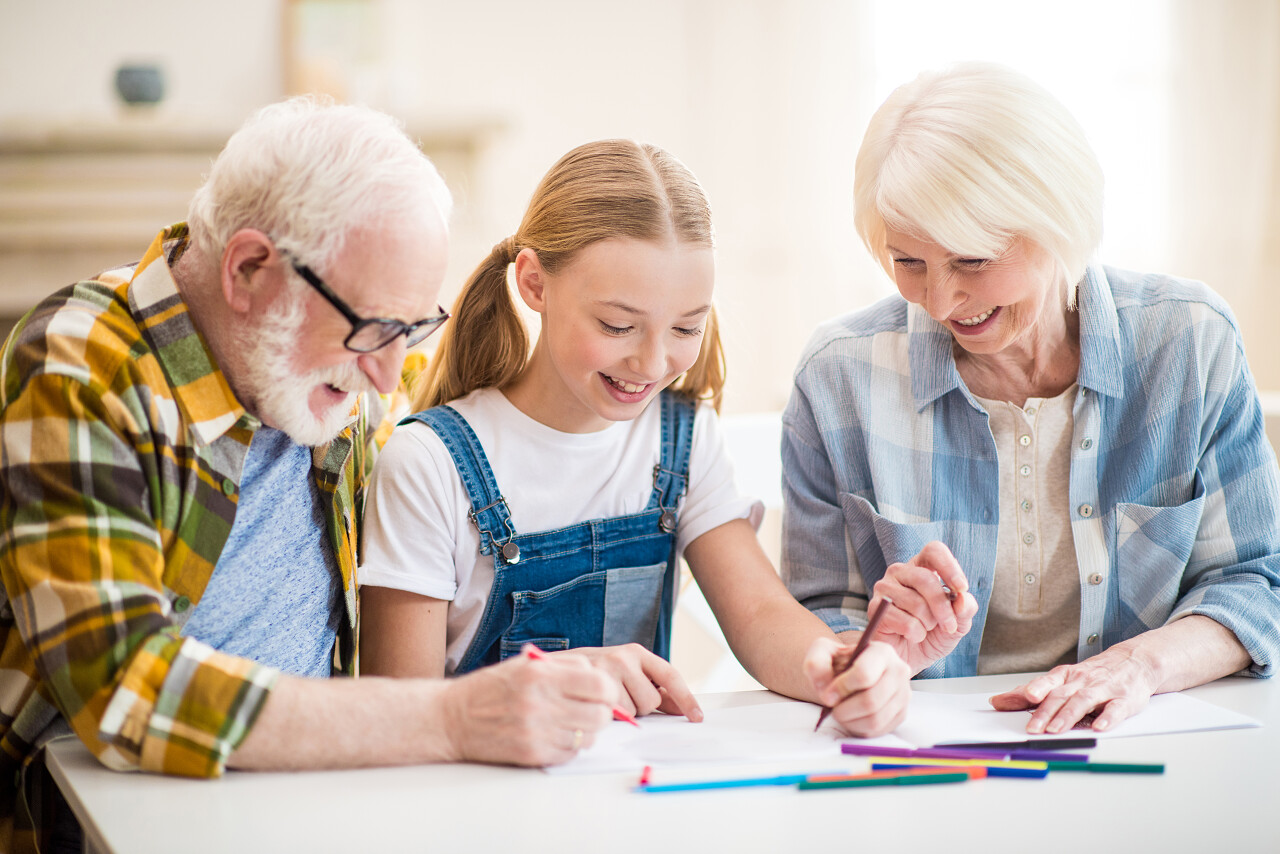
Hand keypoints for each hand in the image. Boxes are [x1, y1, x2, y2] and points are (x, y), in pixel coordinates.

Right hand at [440, 647, 614, 765]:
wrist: (451, 718)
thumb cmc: (490, 688)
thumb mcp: (526, 664)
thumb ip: (565, 667)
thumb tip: (602, 679)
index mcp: (540, 675)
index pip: (600, 685)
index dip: (607, 690)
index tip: (601, 692)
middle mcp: (540, 704)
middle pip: (600, 715)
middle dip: (600, 712)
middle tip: (588, 709)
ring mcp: (536, 732)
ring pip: (588, 737)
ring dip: (584, 731)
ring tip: (567, 722)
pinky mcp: (532, 754)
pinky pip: (570, 754)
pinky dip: (568, 746)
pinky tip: (553, 735)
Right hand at [553, 644, 702, 721]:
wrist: (549, 669)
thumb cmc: (593, 672)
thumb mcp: (625, 671)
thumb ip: (652, 685)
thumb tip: (681, 707)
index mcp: (634, 652)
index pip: (669, 676)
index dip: (685, 698)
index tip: (697, 716)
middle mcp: (620, 659)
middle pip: (649, 701)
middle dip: (640, 706)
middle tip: (619, 696)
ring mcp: (602, 674)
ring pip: (630, 713)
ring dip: (621, 714)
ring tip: (603, 699)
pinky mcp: (586, 691)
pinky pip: (611, 719)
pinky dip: (606, 720)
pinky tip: (592, 707)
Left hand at [804, 636, 910, 736]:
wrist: (847, 676)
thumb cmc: (836, 663)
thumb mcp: (820, 653)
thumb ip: (816, 663)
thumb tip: (826, 689)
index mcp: (882, 651)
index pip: (864, 674)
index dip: (841, 688)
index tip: (828, 694)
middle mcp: (899, 671)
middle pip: (871, 700)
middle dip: (845, 708)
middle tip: (832, 706)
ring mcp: (903, 695)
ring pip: (875, 719)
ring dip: (850, 720)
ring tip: (840, 711)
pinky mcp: (901, 714)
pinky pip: (879, 731)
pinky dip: (859, 729)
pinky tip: (851, 718)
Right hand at [871, 541, 977, 672]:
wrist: (909, 659)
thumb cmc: (932, 636)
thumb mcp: (957, 624)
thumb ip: (965, 609)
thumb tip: (964, 598)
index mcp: (922, 568)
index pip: (933, 551)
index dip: (949, 567)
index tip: (961, 588)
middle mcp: (900, 572)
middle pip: (925, 579)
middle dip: (942, 608)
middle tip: (949, 627)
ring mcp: (884, 588)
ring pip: (916, 603)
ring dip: (928, 624)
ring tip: (924, 630)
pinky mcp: (875, 608)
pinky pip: (905, 621)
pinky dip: (915, 634)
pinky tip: (911, 636)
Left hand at [989, 643, 1158, 733]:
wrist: (1134, 661)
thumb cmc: (1093, 675)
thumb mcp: (1062, 679)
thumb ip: (1031, 692)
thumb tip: (998, 702)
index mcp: (1066, 676)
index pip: (1047, 682)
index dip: (1034, 689)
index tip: (1023, 697)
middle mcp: (1083, 681)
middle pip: (1061, 696)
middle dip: (1045, 713)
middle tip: (1032, 729)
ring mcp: (1104, 689)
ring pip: (1083, 701)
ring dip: (1068, 716)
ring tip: (1055, 730)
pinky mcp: (1125, 700)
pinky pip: (1116, 709)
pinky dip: (1108, 718)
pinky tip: (1098, 727)